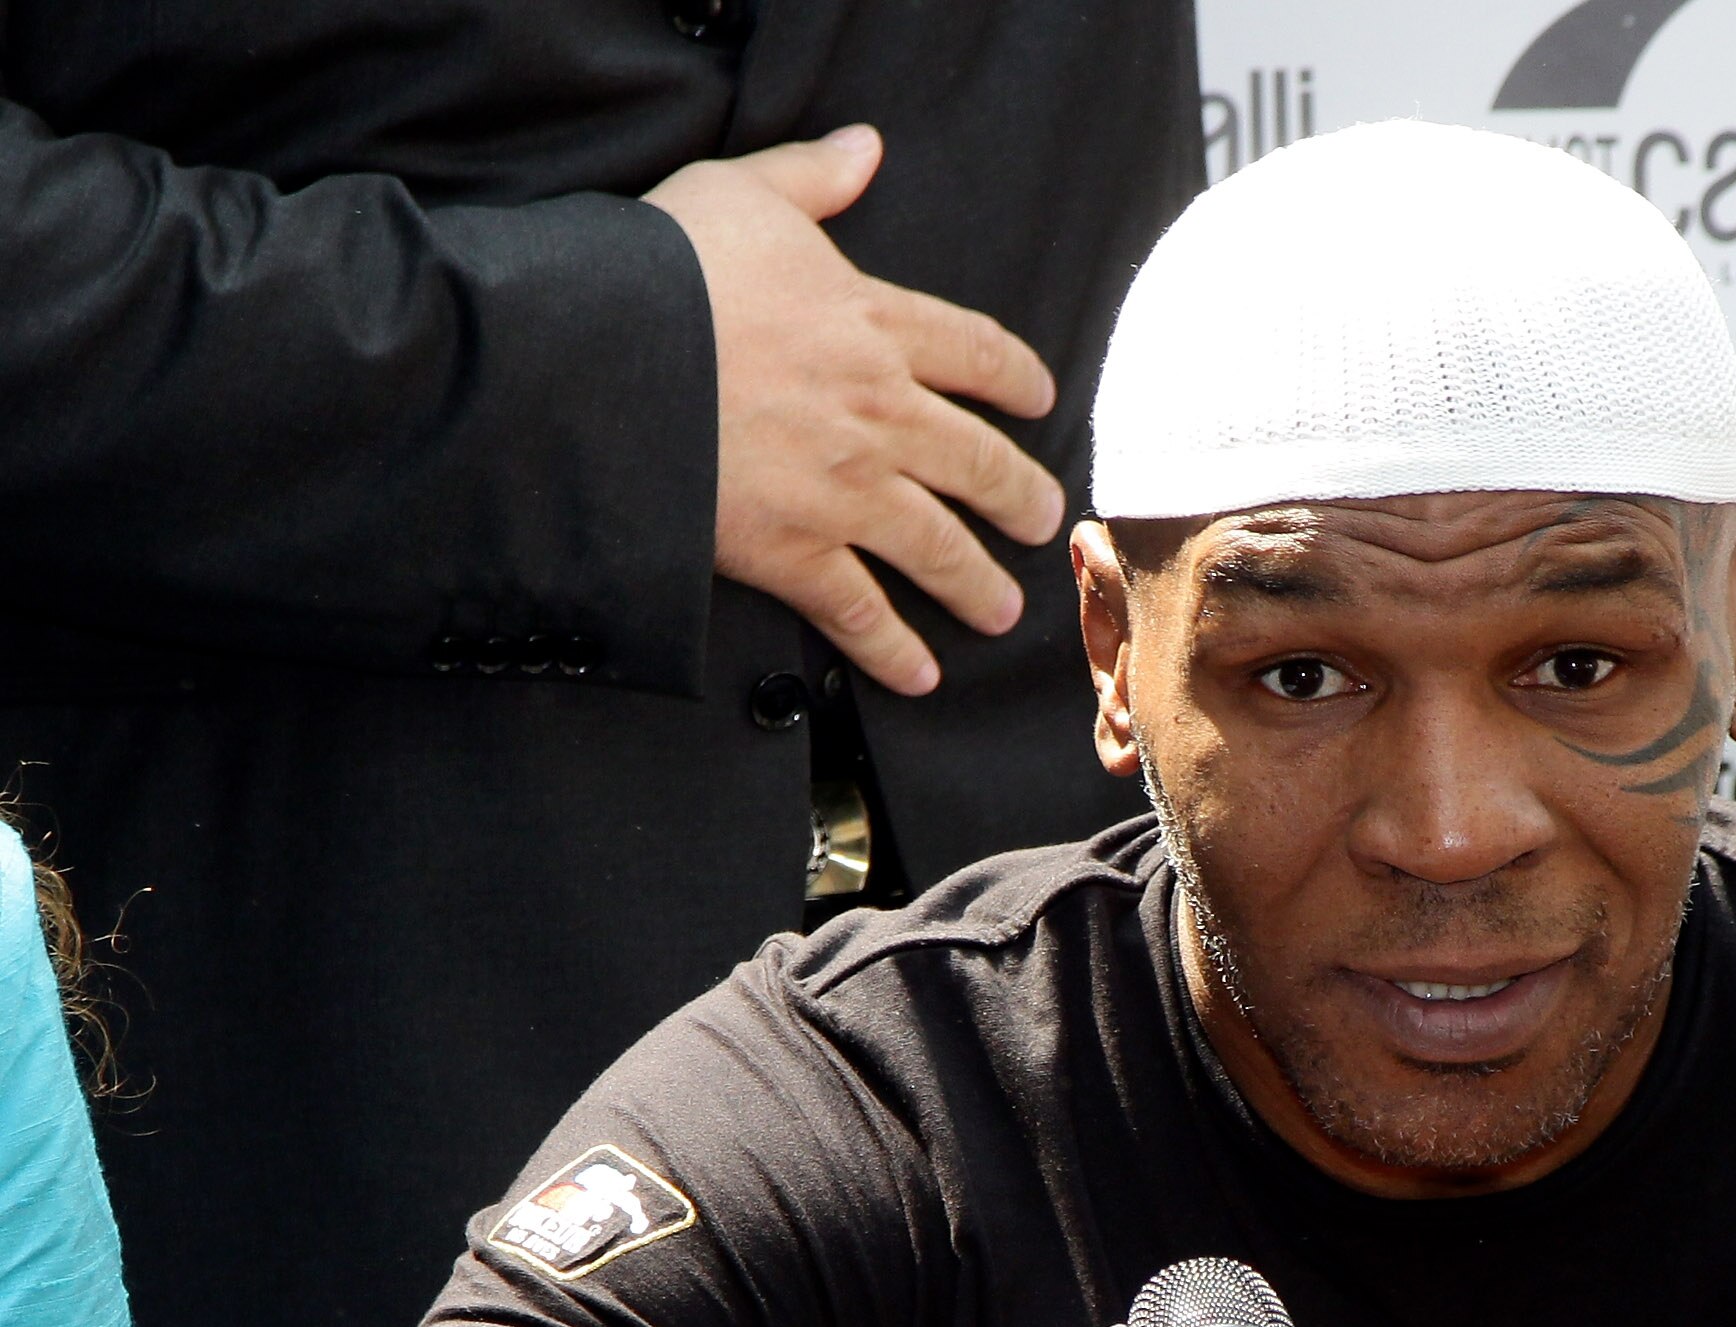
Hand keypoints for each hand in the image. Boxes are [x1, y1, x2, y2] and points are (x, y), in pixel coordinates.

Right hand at [643, 126, 1063, 694]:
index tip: (1040, 400)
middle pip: (980, 462)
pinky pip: (860, 611)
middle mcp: (879, 411)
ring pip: (938, 546)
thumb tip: (864, 147)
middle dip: (1019, 496)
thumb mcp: (738, 193)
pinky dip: (893, 650)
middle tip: (1041, 521)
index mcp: (873, 323)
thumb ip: (809, 176)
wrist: (597, 359)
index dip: (1018, 378)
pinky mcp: (792, 549)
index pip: (979, 352)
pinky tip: (919, 674)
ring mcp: (842, 488)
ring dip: (975, 584)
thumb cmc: (661, 269)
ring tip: (998, 611)